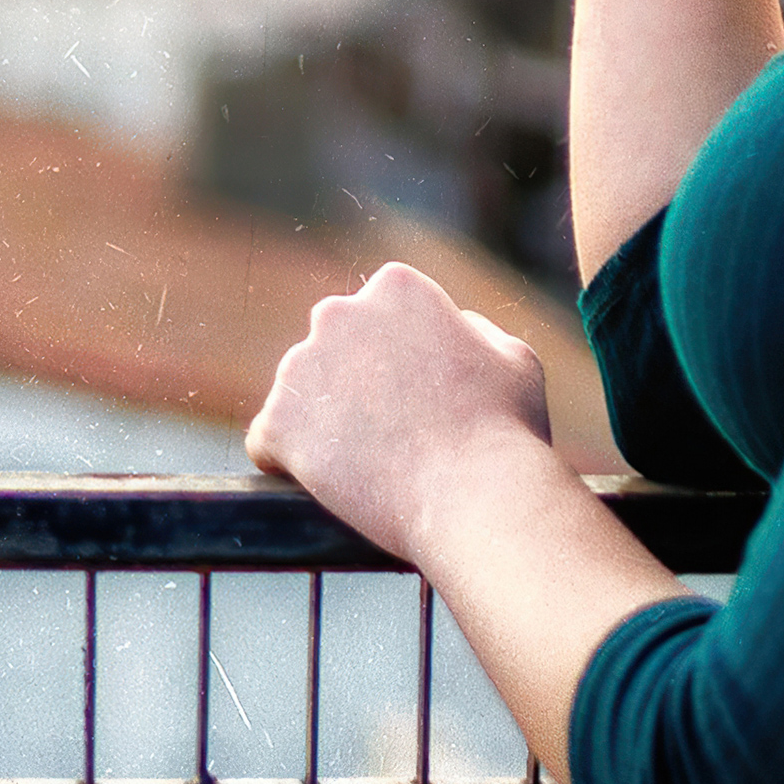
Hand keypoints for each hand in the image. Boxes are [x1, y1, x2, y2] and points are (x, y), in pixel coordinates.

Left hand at [244, 261, 560, 565]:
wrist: (473, 495)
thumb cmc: (504, 430)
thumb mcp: (513, 357)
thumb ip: (472, 330)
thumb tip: (452, 326)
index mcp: (396, 288)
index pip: (377, 315)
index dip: (395, 358)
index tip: (414, 396)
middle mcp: (337, 314)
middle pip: (333, 349)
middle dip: (351, 384)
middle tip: (388, 434)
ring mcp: (300, 368)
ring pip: (301, 396)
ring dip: (322, 424)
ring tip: (366, 467)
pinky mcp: (276, 422)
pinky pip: (269, 442)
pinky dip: (289, 464)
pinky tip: (325, 485)